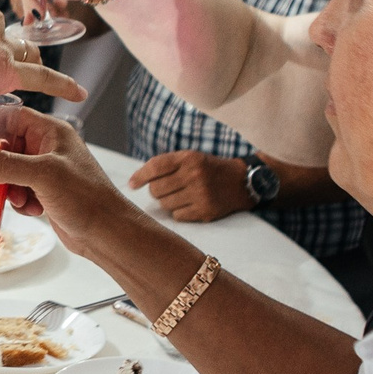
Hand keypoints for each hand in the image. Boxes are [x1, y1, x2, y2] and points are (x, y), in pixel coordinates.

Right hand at [0, 106, 143, 250]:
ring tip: (16, 198)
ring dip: (5, 185)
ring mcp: (46, 170)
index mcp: (51, 132)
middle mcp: (47, 148)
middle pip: (6, 144)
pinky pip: (17, 188)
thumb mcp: (44, 176)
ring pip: (8, 169)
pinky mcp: (44, 191)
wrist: (107, 233)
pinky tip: (32, 209)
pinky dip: (18, 199)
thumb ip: (7, 165)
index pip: (10, 117)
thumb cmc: (88, 199)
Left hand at [126, 150, 252, 221]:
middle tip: (166, 189)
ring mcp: (200, 194)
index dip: (140, 176)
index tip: (132, 185)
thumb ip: (166, 165)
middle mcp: (194, 175)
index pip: (155, 167)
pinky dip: (179, 212)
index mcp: (188, 158)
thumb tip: (135, 182)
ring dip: (167, 202)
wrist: (240, 182)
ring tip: (180, 196)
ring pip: (165, 204)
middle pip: (156, 189)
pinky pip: (177, 216)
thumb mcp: (190, 157)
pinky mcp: (205, 211)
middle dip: (156, 191)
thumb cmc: (208, 169)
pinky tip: (189, 204)